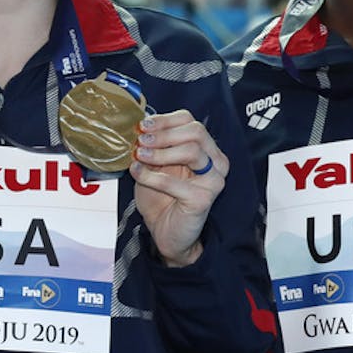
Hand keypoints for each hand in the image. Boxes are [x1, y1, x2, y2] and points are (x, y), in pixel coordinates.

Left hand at [127, 110, 226, 266]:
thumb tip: (138, 127)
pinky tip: (137, 173)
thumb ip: (151, 146)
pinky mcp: (204, 199)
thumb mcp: (154, 165)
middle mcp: (215, 162)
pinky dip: (151, 176)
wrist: (165, 232)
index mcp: (205, 149)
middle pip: (195, 132)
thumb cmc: (161, 198)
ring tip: (139, 156)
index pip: (190, 121)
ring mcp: (213, 180)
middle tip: (140, 140)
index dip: (165, 120)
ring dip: (159, 152)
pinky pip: (175, 182)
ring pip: (192, 151)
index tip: (143, 125)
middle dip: (163, 134)